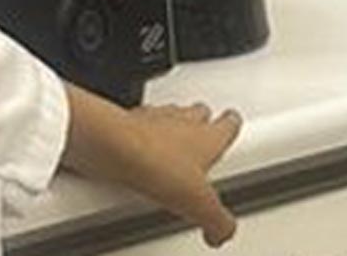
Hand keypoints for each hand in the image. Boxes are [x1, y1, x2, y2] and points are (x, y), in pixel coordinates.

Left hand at [61, 84, 242, 246]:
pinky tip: (139, 154)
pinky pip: (138, 124)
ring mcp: (151, 118)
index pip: (226, 126)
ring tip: (170, 145)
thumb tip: (221, 231)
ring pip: (167, 115)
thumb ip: (218, 220)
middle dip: (201, 121)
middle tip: (204, 130)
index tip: (232, 121)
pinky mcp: (125, 123)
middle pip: (196, 114)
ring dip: (170, 125)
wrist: (113, 145)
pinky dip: (141, 134)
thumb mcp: (200, 205)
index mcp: (206, 136)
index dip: (230, 125)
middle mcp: (179, 120)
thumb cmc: (156, 161)